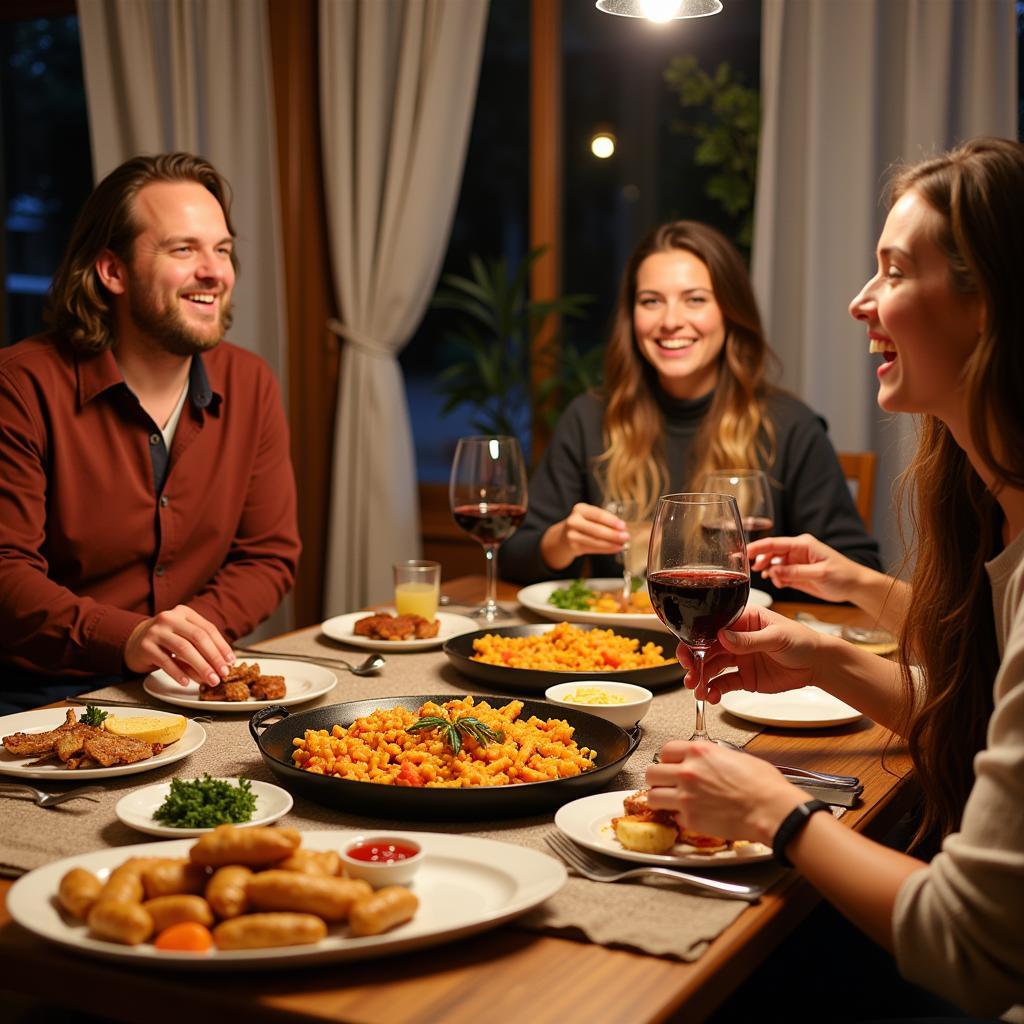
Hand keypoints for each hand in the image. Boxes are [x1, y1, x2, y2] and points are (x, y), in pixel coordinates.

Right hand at [124, 605, 234, 686]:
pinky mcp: (145, 646)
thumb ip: (201, 648)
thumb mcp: (184, 637)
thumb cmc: (166, 640)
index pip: (208, 629)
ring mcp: (156, 631)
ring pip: (183, 648)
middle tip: (222, 674)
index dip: (222, 646)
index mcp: (184, 613)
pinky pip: (165, 661)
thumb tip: (220, 668)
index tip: (231, 662)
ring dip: (200, 666)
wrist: (134, 641)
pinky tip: (187, 682)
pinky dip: (178, 673)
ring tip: (210, 679)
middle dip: (213, 657)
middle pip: (198, 637)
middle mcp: (170, 618)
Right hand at [541, 503, 628, 569]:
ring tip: (622, 544)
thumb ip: (605, 522)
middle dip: (613, 534)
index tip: (623, 526)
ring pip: (595, 541)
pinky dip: (606, 549)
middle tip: (626, 537)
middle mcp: (573, 521)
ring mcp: (571, 535)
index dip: (612, 521)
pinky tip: (615, 548)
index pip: (598, 515)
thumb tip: (623, 530)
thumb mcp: (591, 517)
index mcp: (580, 509)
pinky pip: (593, 549)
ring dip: (611, 544)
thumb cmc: (584, 524)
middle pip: (596, 529)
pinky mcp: (573, 547)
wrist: (565, 535)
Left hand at [646, 741, 804, 845]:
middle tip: (666, 784)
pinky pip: (674, 817)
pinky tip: (691, 816)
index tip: (671, 765)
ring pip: (653, 796)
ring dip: (660, 799)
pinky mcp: (691, 819)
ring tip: (670, 801)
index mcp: (699, 752)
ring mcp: (686, 796)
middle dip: (657, 779)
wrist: (771, 809)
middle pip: (651, 773)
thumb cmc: (763, 784)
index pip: (665, 750)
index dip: (667, 759)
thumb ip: (712, 757)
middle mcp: (687, 772)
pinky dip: (680, 818)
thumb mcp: (735, 756)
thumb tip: (707, 763)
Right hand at [675, 605, 827, 702]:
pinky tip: (711, 696)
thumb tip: (723, 637)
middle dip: (694, 662)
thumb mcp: (776, 637)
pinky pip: (724, 684)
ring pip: (712, 667)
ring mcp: (738, 658)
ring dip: (702, 679)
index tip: (688, 653)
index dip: (696, 639)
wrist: (818, 665)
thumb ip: (749, 639)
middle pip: (707, 648)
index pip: (712, 626)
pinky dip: (715, 690)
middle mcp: (736, 638)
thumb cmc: (802, 641)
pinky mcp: (744, 677)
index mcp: (742, 620)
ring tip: (698, 691)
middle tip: (689, 675)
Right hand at [747, 533, 866, 602]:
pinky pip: (780, 574)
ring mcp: (796, 562)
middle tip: (751, 570)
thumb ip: (795, 572)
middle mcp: (798, 551)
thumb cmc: (843, 575)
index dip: (758, 547)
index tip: (744, 552)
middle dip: (760, 560)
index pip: (775, 543)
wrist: (856, 586)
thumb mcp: (819, 574)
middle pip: (771, 552)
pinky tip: (779, 584)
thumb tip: (773, 570)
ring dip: (769, 572)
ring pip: (774, 564)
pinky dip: (777, 579)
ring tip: (771, 580)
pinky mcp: (797, 573)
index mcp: (803, 545)